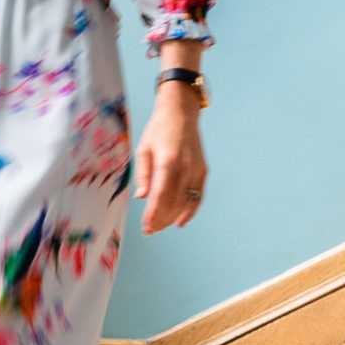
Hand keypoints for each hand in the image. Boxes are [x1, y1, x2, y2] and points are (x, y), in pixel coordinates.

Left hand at [135, 86, 208, 232]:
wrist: (181, 113)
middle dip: (161, 219)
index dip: (153, 214)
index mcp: (168, 161)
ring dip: (173, 217)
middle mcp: (185, 168)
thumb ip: (143, 174)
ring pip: (187, 202)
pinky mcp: (203, 171)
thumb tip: (142, 198)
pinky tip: (180, 221)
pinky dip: (190, 211)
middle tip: (150, 231)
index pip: (160, 196)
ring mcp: (196, 170)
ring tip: (160, 227)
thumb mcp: (144, 149)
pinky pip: (197, 196)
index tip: (146, 227)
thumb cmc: (158, 130)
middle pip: (174, 203)